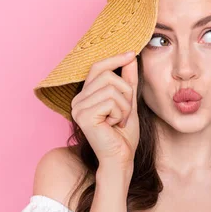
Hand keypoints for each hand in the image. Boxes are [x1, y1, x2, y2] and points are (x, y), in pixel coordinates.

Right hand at [70, 51, 139, 165]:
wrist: (121, 158)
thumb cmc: (124, 134)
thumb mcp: (129, 101)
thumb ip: (128, 80)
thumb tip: (130, 56)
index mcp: (85, 96)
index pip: (97, 67)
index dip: (115, 59)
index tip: (132, 53)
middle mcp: (77, 100)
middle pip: (108, 76)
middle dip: (126, 92)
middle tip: (126, 112)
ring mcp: (78, 108)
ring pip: (112, 88)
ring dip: (125, 106)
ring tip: (120, 121)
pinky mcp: (84, 116)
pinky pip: (111, 101)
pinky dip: (121, 113)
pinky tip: (114, 126)